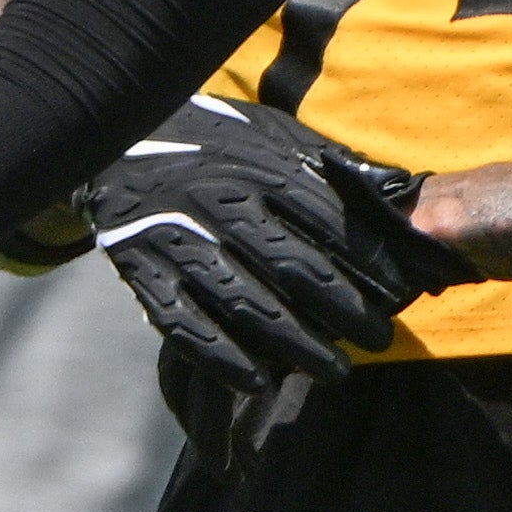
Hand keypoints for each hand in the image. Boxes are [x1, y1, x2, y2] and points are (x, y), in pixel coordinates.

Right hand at [87, 95, 475, 391]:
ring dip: (295, 344)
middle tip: (378, 340)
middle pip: (292, 267)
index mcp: (254, 164)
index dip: (371, 262)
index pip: (328, 221)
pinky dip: (221, 356)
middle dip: (345, 312)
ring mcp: (173, 236)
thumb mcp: (269, 132)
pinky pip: (182, 322)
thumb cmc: (210, 139)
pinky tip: (257, 379)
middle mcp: (214, 200)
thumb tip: (397, 190)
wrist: (110, 136)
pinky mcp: (138, 267)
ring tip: (335, 371)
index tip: (402, 294)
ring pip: (243, 302)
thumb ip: (325, 163)